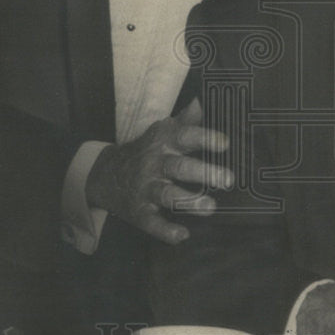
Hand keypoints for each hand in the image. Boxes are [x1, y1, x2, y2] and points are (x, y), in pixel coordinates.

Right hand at [85, 99, 233, 244]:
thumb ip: (186, 119)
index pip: (184, 136)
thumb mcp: (163, 131)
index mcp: (163, 142)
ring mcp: (146, 188)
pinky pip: (152, 222)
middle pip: (179, 166)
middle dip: (203, 172)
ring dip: (189, 201)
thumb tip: (204, 100)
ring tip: (211, 207)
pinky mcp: (139, 211)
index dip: (204, 138)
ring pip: (167, 194)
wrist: (106, 174)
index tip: (224, 143)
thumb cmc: (148, 150)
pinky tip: (182, 235)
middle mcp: (155, 163)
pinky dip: (166, 230)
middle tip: (228, 179)